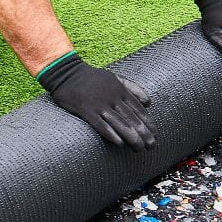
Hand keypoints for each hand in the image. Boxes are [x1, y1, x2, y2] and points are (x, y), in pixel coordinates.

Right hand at [37, 53, 155, 149]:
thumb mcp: (115, 77)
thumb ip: (133, 88)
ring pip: (119, 123)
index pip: (138, 109)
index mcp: (120, 90)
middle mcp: (112, 97)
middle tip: (152, 146)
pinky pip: (100, 124)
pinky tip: (119, 143)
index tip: (154, 134)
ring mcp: (99, 104)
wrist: (67, 73)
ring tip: (139, 148)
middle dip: (143, 133)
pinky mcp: (86, 110)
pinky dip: (110, 133)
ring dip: (131, 137)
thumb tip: (149, 103)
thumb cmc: (92, 77)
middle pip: (131, 118)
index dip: (148, 123)